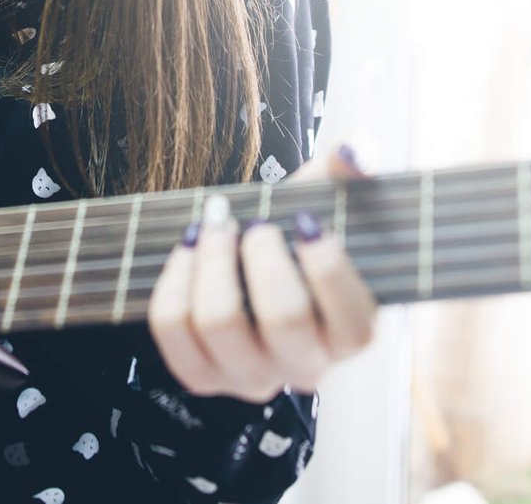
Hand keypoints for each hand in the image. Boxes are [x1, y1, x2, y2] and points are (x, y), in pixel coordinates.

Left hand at [146, 145, 378, 402]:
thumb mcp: (330, 193)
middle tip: (255, 222)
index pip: (356, 324)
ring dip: (212, 261)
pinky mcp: (202, 374)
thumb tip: (356, 153)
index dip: (329, 270)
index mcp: (352, 332)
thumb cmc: (297, 228)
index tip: (305, 219)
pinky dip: (174, 280)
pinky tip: (188, 246)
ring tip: (215, 224)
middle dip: (262, 257)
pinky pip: (173, 331)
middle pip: (285, 320)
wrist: (250, 255)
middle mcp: (307, 366)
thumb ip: (353, 164)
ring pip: (221, 325)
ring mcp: (252, 377)